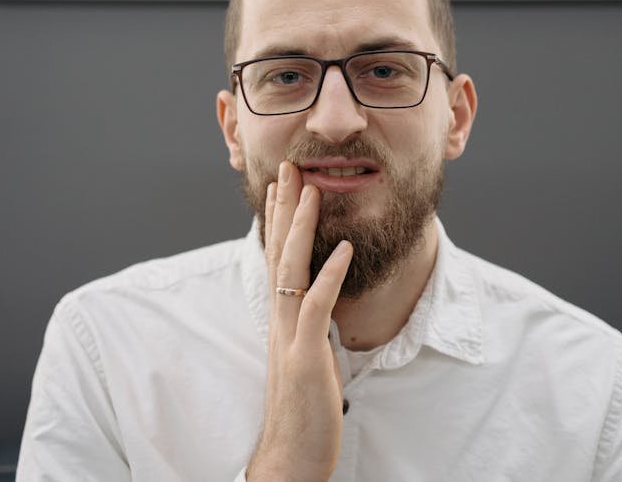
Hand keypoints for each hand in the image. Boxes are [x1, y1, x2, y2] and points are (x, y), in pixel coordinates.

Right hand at [247, 161, 352, 481]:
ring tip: (311, 191)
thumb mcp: (303, 358)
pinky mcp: (305, 357)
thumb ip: (306, 328)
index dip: (278, 221)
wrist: (288, 458)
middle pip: (278, 253)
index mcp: (280, 320)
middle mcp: (280, 321)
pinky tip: (344, 249)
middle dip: (283, 208)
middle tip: (289, 168)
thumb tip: (315, 303)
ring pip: (292, 270)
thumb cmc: (301, 412)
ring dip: (301, 228)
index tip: (283, 187)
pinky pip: (317, 308)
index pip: (277, 259)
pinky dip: (330, 276)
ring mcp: (290, 338)